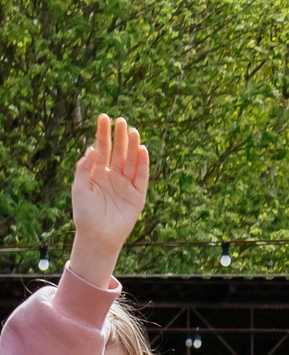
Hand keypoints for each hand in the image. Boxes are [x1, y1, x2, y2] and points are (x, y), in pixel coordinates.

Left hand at [66, 115, 149, 285]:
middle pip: (118, 152)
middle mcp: (113, 176)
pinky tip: (142, 150)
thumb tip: (94, 149)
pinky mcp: (138, 195)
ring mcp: (126, 185)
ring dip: (132, 146)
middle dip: (120, 136)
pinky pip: (141, 176)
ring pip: (131, 161)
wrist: (97, 236)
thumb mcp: (79, 187)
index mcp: (97, 173)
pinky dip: (142, 163)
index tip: (103, 118)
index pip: (102, 148)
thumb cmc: (85, 213)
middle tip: (122, 120)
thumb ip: (84, 168)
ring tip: (133, 131)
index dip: (102, 133)